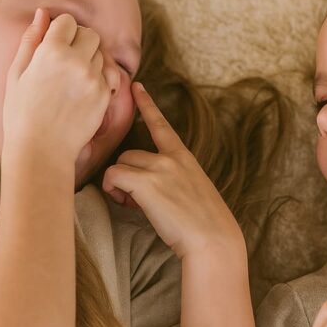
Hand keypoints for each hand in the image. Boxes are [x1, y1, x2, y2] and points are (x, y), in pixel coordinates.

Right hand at [2, 9, 114, 178]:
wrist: (41, 150)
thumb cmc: (21, 113)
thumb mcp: (16, 74)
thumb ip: (31, 40)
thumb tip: (42, 13)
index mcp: (51, 51)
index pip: (68, 21)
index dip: (60, 31)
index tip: (54, 44)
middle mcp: (77, 61)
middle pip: (90, 34)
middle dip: (79, 41)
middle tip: (65, 60)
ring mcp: (93, 79)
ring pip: (100, 55)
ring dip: (90, 60)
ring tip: (71, 80)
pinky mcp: (104, 96)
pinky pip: (107, 76)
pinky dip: (97, 79)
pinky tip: (80, 93)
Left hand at [102, 82, 243, 257]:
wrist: (213, 240)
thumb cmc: (204, 225)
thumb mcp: (194, 191)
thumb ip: (173, 180)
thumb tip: (148, 187)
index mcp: (184, 158)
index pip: (162, 125)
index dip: (147, 105)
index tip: (138, 87)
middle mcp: (171, 158)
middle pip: (129, 153)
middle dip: (126, 175)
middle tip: (134, 200)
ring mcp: (159, 169)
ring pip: (120, 164)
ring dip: (119, 184)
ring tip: (133, 205)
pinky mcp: (146, 183)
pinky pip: (113, 176)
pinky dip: (113, 190)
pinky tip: (126, 204)